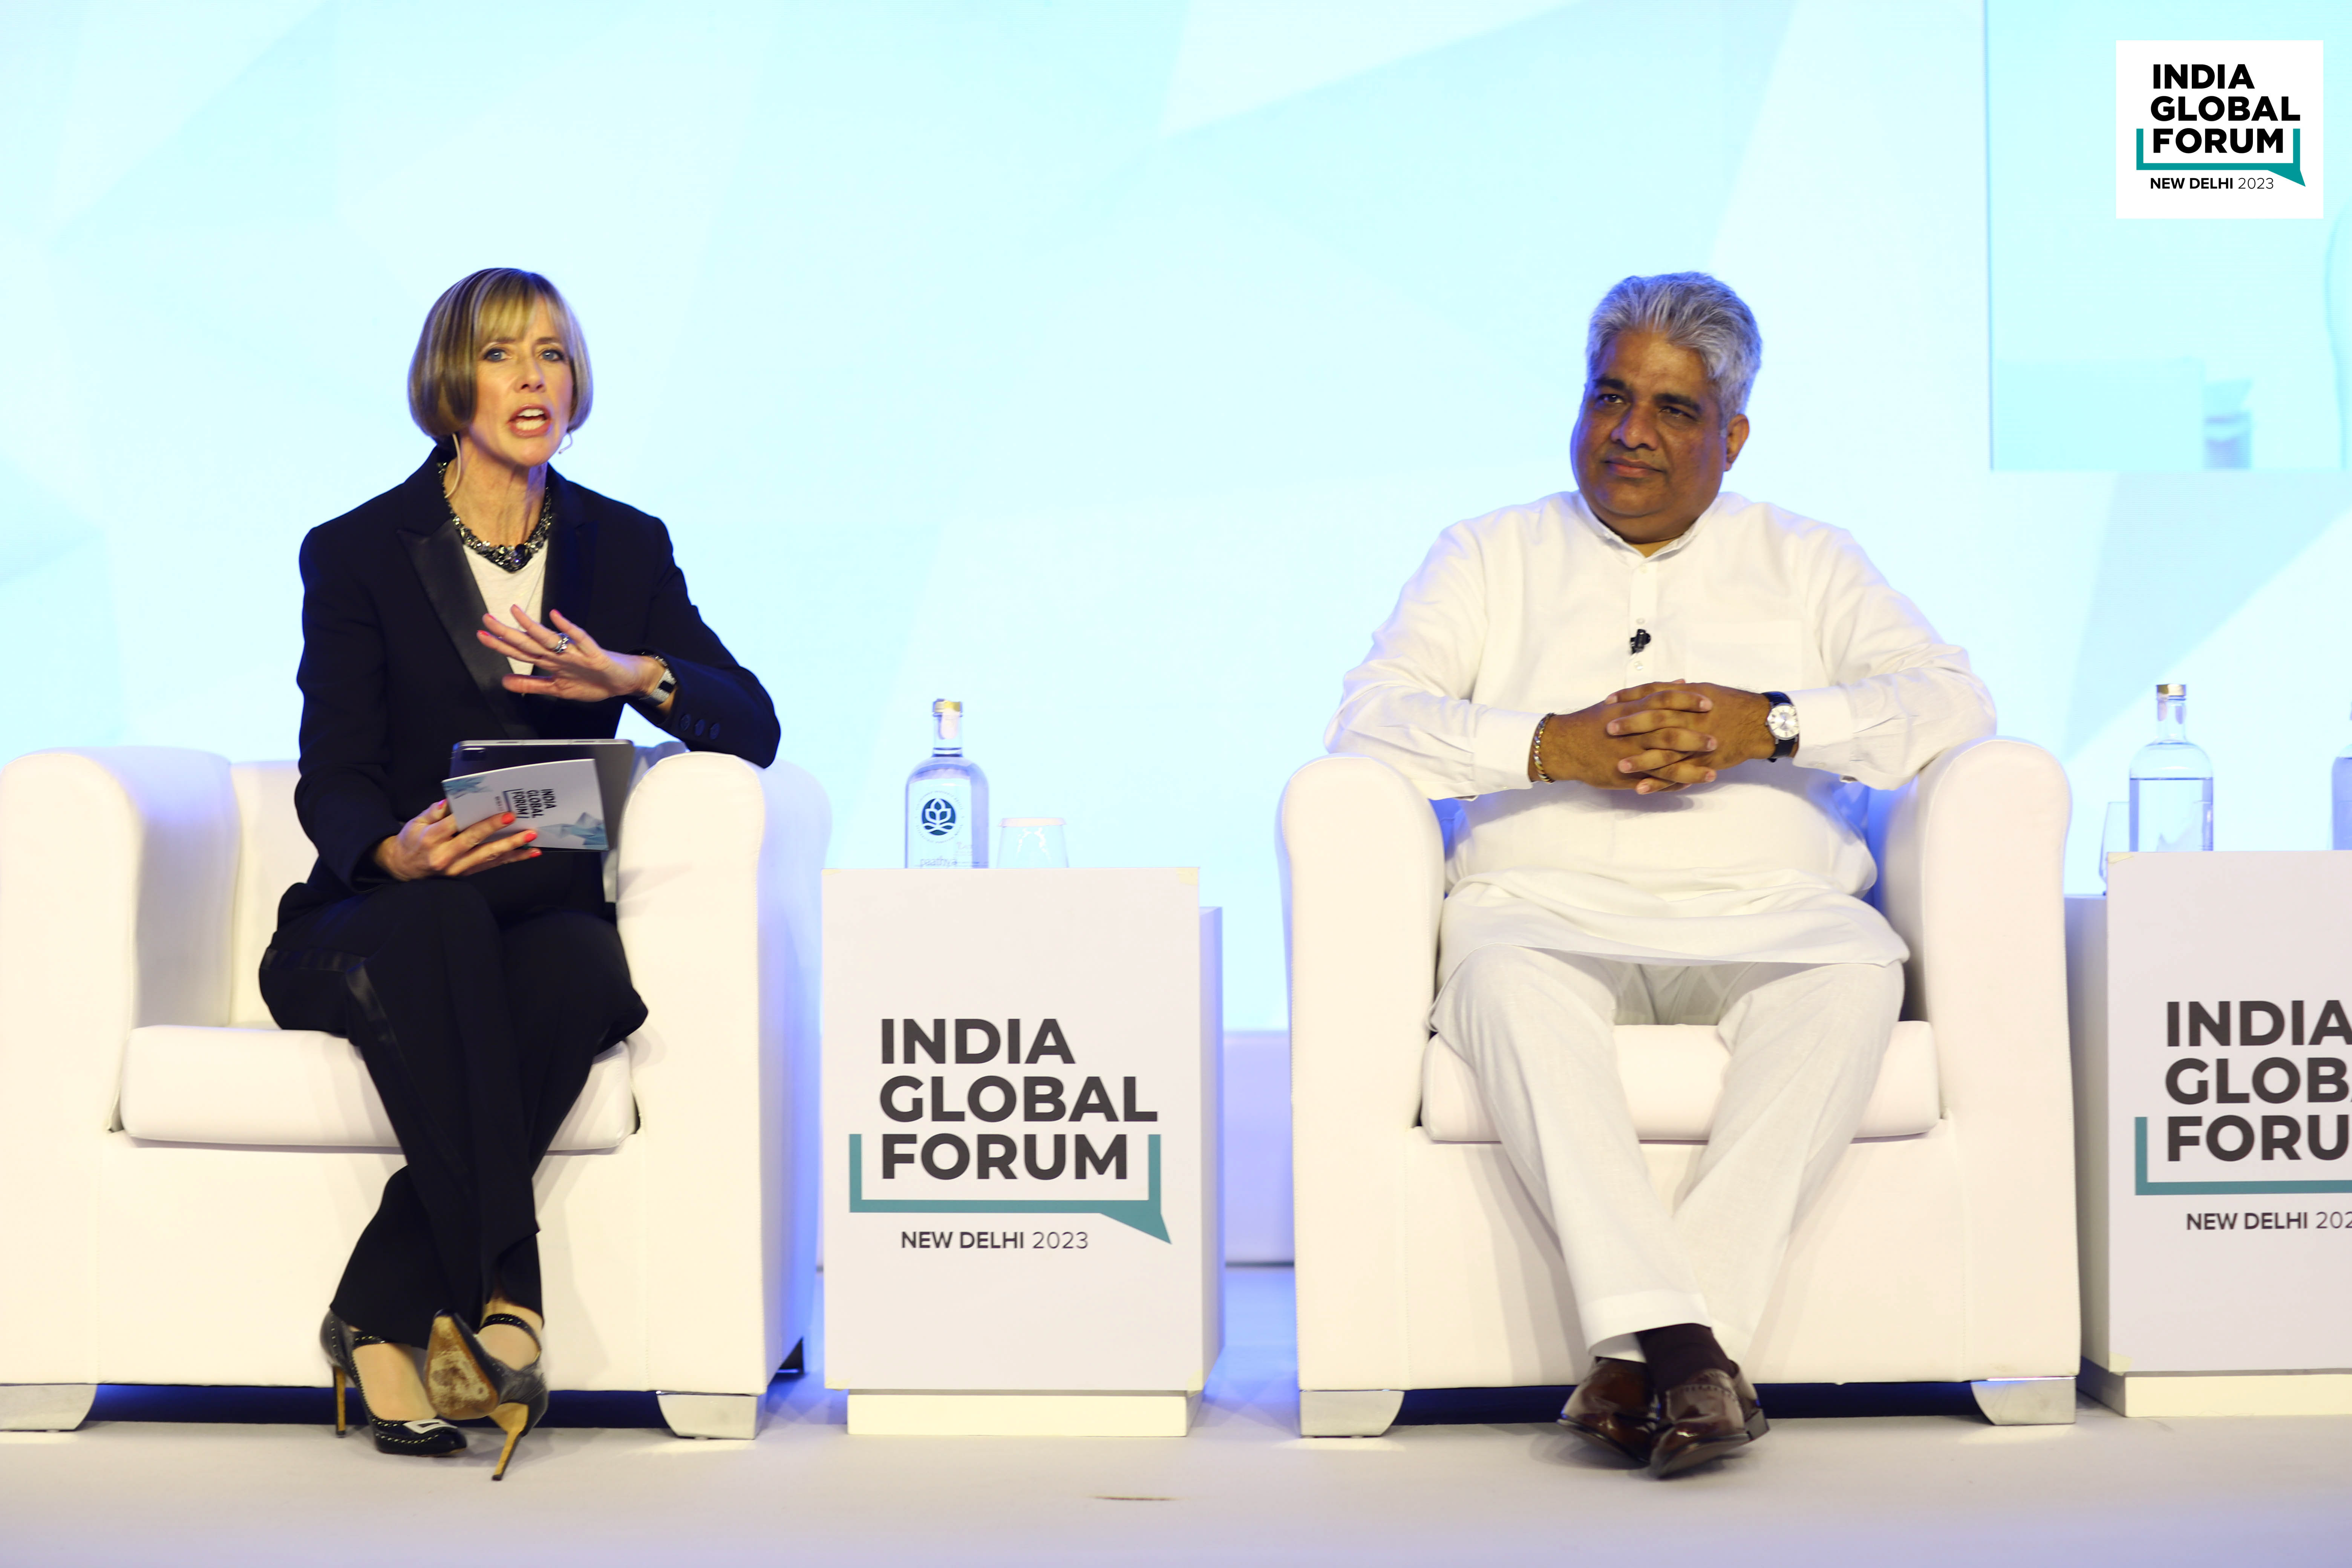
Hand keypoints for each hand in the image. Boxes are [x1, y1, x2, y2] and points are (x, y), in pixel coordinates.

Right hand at [372, 799, 540, 881]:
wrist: (403, 869)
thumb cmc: (411, 841)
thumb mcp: (415, 823)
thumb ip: (433, 812)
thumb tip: (450, 801)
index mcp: (431, 839)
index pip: (455, 825)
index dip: (473, 817)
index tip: (492, 809)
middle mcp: (445, 856)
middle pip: (473, 841)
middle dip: (495, 830)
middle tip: (514, 819)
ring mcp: (457, 868)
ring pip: (488, 857)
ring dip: (511, 847)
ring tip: (531, 838)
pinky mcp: (466, 874)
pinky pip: (492, 865)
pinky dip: (511, 859)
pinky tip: (528, 853)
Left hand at [477, 606, 662, 704]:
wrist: (623, 682)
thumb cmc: (592, 682)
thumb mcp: (557, 689)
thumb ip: (531, 685)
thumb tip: (504, 682)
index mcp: (550, 663)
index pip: (520, 652)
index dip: (500, 645)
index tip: (481, 634)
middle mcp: (559, 655)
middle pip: (528, 643)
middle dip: (507, 632)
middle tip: (486, 619)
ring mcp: (576, 653)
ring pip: (549, 639)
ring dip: (532, 626)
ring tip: (515, 612)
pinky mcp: (593, 654)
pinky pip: (580, 639)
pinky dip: (568, 629)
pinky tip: (556, 616)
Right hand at [1530, 683, 1721, 793]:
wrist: (1563, 746)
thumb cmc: (1592, 722)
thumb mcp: (1619, 702)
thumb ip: (1652, 692)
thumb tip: (1681, 681)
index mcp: (1631, 709)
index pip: (1663, 700)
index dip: (1687, 701)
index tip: (1709, 703)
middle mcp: (1631, 731)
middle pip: (1668, 731)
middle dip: (1694, 737)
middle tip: (1716, 740)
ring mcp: (1628, 754)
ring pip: (1663, 760)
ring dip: (1689, 767)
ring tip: (1713, 772)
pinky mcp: (1624, 773)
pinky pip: (1651, 779)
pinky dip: (1671, 784)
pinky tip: (1689, 786)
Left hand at [1606, 680, 1776, 791]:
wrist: (1759, 723)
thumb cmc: (1729, 704)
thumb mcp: (1702, 690)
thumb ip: (1676, 691)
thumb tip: (1653, 689)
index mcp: (1688, 700)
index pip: (1654, 696)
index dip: (1630, 698)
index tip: (1609, 701)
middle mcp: (1691, 720)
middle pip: (1657, 722)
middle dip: (1631, 726)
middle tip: (1608, 730)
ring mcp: (1697, 744)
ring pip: (1665, 754)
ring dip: (1641, 761)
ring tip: (1619, 766)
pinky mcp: (1703, 762)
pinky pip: (1679, 775)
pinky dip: (1659, 783)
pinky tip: (1641, 788)